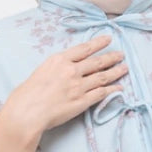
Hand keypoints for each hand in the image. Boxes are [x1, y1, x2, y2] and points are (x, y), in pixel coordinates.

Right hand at [0, 35, 126, 151]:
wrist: (27, 112)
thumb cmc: (26, 95)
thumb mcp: (40, 72)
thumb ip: (54, 70)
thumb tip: (62, 72)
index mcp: (59, 60)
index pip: (84, 48)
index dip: (98, 43)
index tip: (108, 39)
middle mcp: (71, 71)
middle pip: (97, 62)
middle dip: (111, 57)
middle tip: (120, 54)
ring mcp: (78, 86)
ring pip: (102, 77)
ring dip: (116, 72)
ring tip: (124, 68)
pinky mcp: (82, 102)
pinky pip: (101, 94)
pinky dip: (112, 90)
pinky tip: (119, 88)